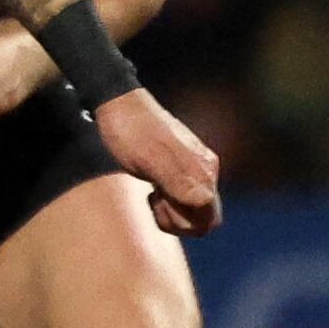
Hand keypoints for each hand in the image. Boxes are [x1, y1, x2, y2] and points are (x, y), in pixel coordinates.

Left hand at [93, 88, 222, 235]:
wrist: (118, 104)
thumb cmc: (129, 132)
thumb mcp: (149, 159)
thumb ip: (177, 180)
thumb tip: (203, 201)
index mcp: (202, 169)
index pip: (210, 217)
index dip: (185, 223)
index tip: (160, 204)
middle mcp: (205, 169)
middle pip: (206, 218)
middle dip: (179, 220)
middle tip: (154, 201)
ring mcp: (195, 167)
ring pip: (195, 210)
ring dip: (173, 212)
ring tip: (152, 194)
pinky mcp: (183, 166)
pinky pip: (186, 198)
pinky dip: (169, 202)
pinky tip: (153, 190)